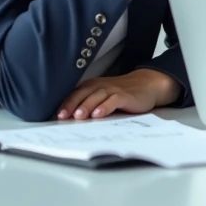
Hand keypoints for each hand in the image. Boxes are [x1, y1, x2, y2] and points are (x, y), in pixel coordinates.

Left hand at [56, 69, 179, 120]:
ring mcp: (114, 90)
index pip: (76, 94)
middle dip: (73, 105)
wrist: (147, 85)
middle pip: (84, 94)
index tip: (58, 116)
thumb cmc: (121, 94)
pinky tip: (99, 114)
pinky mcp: (126, 96)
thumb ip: (89, 104)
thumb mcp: (103, 96)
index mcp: (93, 86)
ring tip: (79, 116)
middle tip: (64, 117)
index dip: (66, 104)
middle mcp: (101, 86)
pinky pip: (114, 100)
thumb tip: (69, 120)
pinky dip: (106, 106)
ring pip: (97, 96)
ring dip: (87, 105)